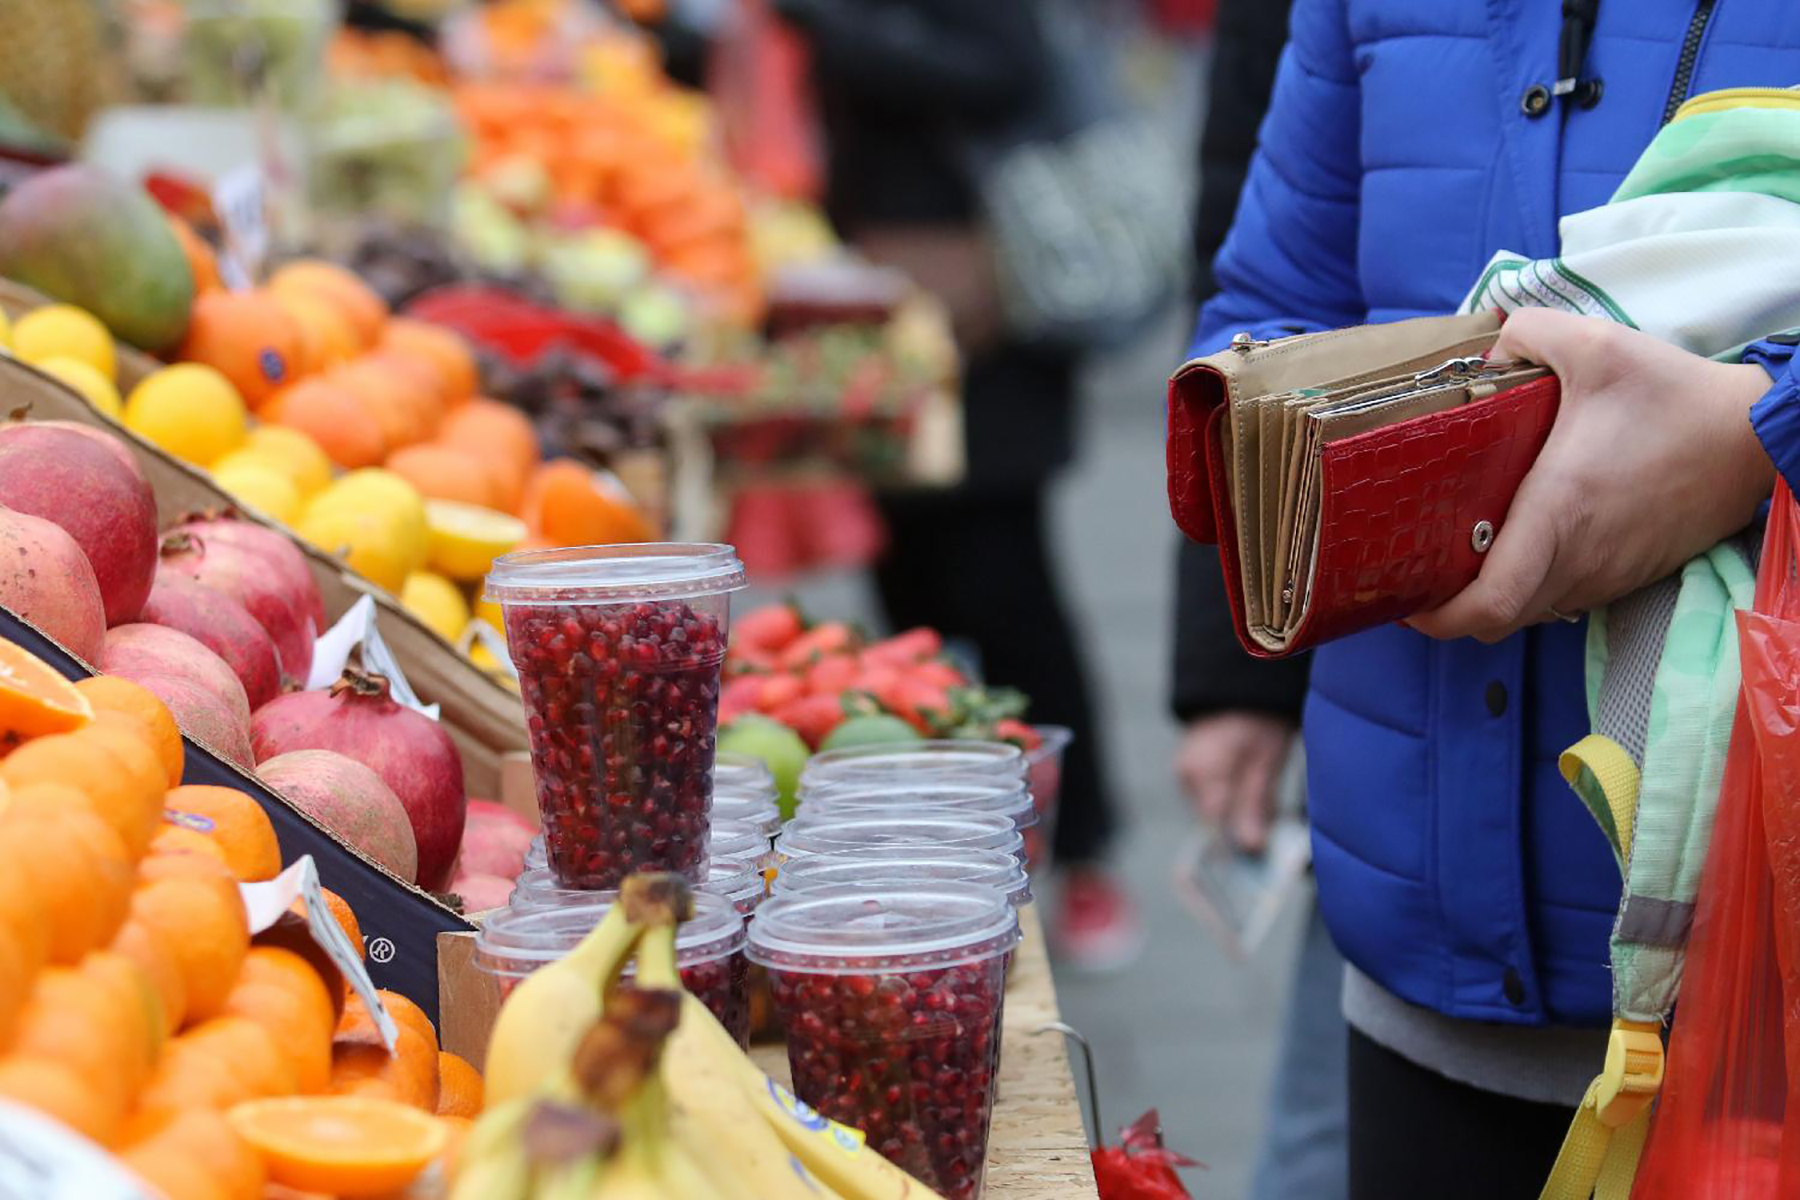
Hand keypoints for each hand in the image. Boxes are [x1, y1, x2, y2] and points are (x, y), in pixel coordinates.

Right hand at [1174, 711, 1295, 852]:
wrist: (1241, 679)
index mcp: (1206, 773)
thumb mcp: (1267, 760)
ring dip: (1238, 816)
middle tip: (1275, 837)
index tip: (1258, 865)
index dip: (1235, 849)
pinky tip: (1254, 793)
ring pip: (1214, 811)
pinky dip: (1231, 802)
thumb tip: (1251, 848)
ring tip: (1269, 808)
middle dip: (1242, 832)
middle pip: (1214, 821)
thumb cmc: (1260, 718)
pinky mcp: (1190, 769)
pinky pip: (1211, 797)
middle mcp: (1188, 775)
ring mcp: (1185, 771)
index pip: (1215, 826)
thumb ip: (1256, 804)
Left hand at [1409, 309, 1774, 642]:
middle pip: (1498, 621)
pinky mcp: (1629, 576)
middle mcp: (1580, 559)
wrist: (1757, 436)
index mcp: (1559, 512)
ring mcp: (1607, 574)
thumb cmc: (1675, 395)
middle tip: (1418, 572)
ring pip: (1530, 613)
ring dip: (1491, 597)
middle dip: (1451, 610)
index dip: (1439, 616)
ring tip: (1458, 557)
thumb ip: (1526, 335)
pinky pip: (1563, 598)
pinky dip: (1530, 587)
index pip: (1490, 603)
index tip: (1406, 599)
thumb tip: (1482, 356)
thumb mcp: (1596, 345)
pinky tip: (1517, 544)